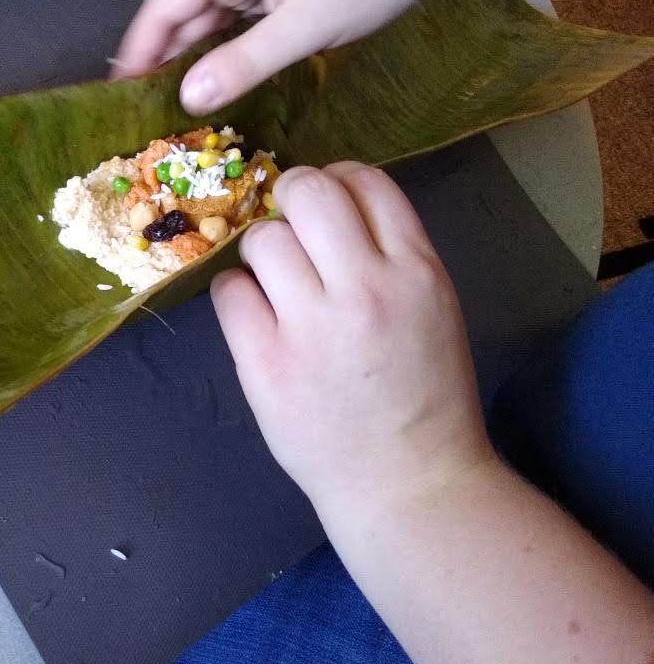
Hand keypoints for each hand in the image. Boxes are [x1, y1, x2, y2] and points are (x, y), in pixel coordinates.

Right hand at [113, 0, 457, 113]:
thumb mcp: (306, 26)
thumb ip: (244, 63)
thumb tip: (187, 99)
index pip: (164, 5)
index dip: (138, 50)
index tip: (120, 97)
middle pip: (183, 8)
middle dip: (164, 57)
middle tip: (147, 112)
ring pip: (212, 12)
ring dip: (196, 53)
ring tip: (177, 103)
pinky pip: (239, 11)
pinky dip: (226, 43)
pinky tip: (223, 75)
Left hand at [211, 162, 496, 518]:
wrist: (409, 483)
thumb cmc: (423, 395)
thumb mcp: (433, 309)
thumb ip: (390, 255)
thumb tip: (331, 205)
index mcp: (417, 272)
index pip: (366, 182)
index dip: (337, 180)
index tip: (326, 203)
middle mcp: (366, 288)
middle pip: (307, 192)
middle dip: (291, 199)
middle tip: (291, 231)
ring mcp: (312, 326)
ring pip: (262, 238)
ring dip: (262, 252)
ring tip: (276, 285)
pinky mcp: (266, 362)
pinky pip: (229, 291)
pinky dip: (237, 296)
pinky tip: (257, 317)